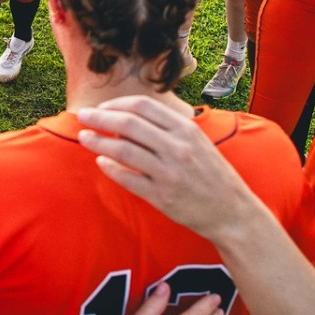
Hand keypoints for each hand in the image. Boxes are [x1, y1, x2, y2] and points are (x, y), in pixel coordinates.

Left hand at [78, 94, 262, 242]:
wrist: (232, 211)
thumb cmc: (211, 174)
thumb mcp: (197, 142)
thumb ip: (168, 129)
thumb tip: (129, 118)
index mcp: (186, 129)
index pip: (143, 106)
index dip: (117, 104)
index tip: (102, 108)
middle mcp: (177, 147)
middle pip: (128, 124)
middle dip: (100, 118)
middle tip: (82, 116)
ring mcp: (169, 172)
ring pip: (123, 150)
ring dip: (99, 142)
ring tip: (84, 138)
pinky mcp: (162, 196)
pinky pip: (128, 178)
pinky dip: (111, 169)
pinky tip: (100, 162)